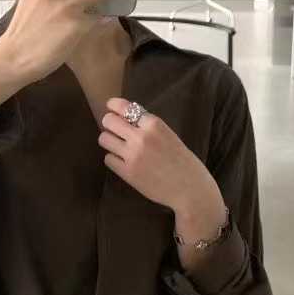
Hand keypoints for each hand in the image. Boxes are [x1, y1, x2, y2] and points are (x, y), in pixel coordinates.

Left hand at [98, 99, 225, 234]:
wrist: (190, 188)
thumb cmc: (183, 161)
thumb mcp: (168, 135)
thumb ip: (149, 126)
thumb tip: (126, 118)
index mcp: (154, 124)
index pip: (123, 106)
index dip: (113, 106)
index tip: (110, 107)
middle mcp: (140, 136)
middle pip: (108, 121)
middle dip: (109, 124)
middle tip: (115, 131)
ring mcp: (132, 154)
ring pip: (104, 139)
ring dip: (109, 141)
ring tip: (118, 147)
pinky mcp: (127, 172)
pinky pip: (108, 159)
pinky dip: (114, 159)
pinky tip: (123, 162)